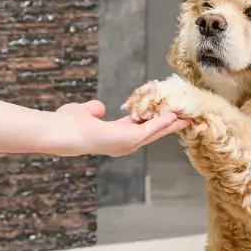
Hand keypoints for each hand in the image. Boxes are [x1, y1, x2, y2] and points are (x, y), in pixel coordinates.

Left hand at [45, 100, 188, 156]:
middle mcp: (123, 143)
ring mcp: (128, 143)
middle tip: (183, 119)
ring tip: (185, 117)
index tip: (163, 114)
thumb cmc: (68, 123)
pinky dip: (164, 122)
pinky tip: (175, 116)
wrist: (64, 132)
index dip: (151, 121)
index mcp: (114, 136)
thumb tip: (99, 108)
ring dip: (170, 124)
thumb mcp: (86, 112)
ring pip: (155, 132)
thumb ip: (94, 110)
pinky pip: (152, 128)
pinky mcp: (131, 138)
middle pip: (151, 133)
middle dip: (167, 126)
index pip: (137, 129)